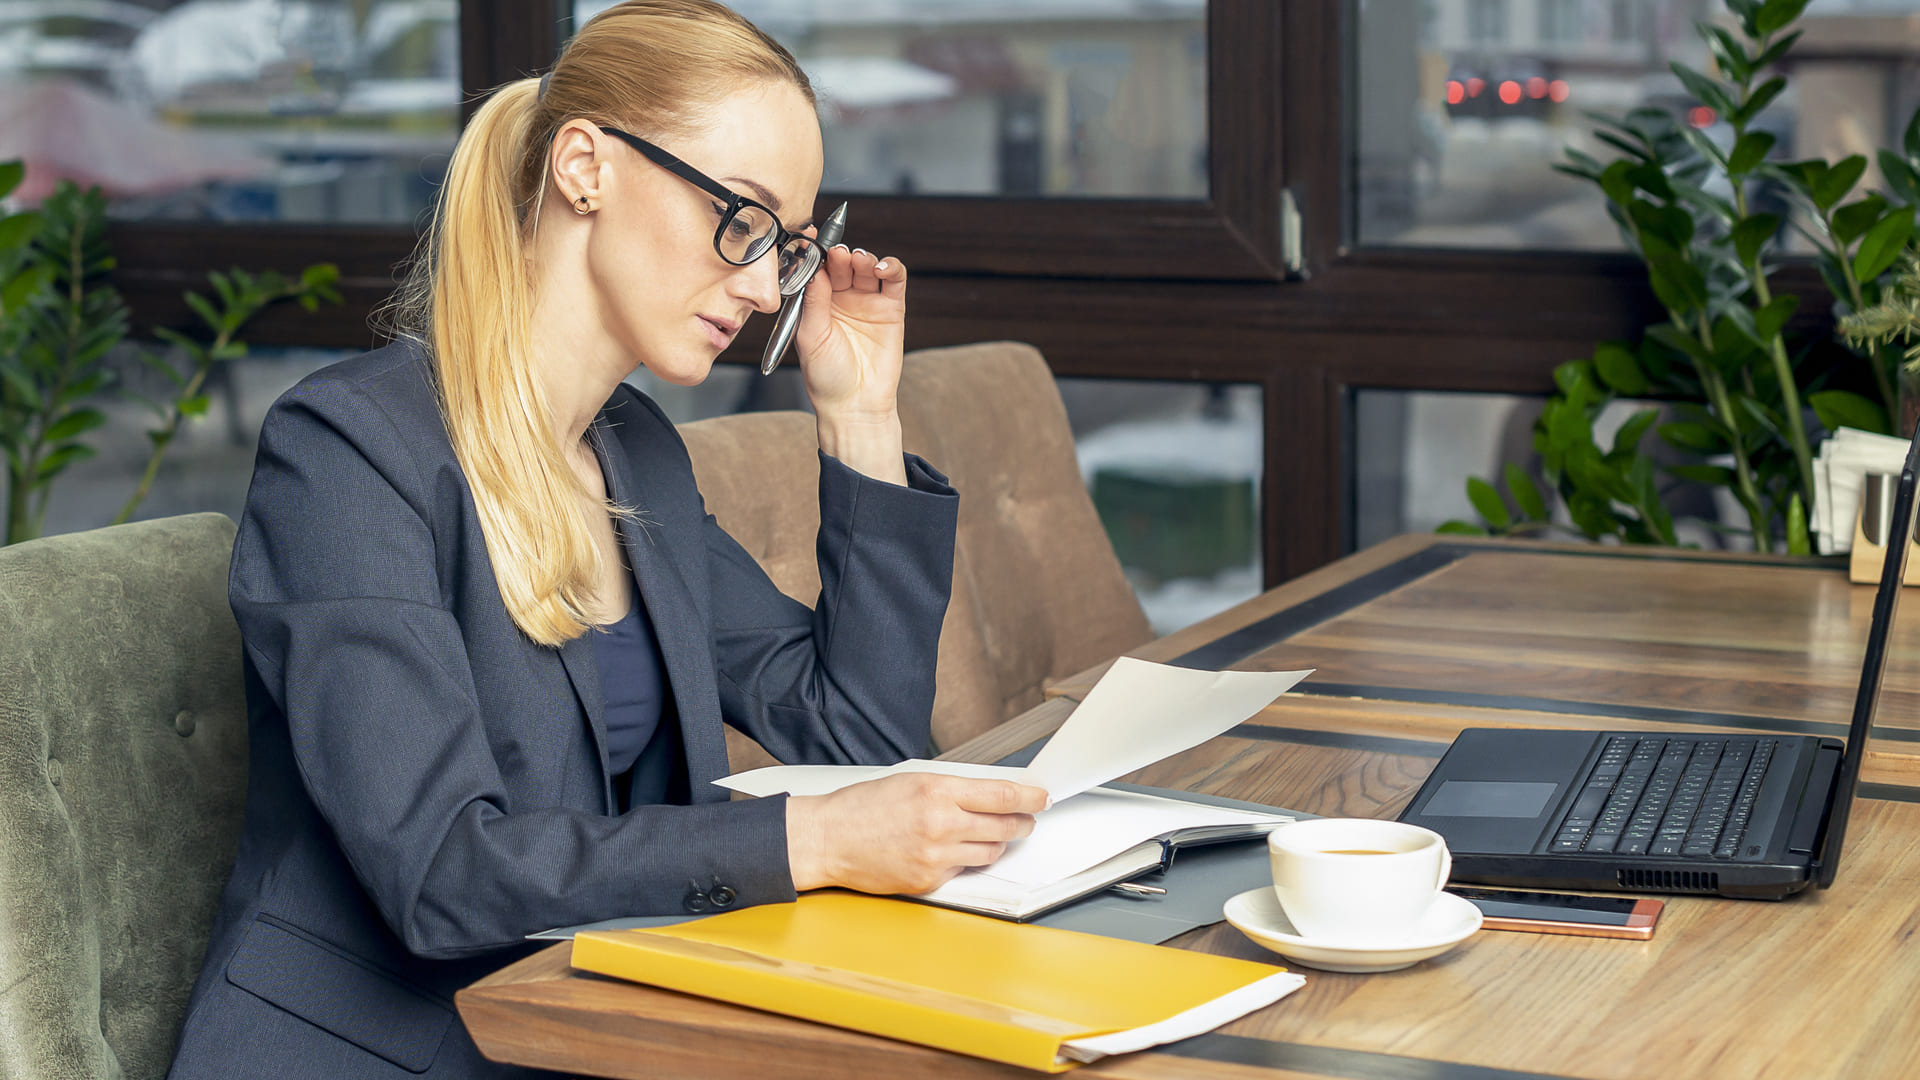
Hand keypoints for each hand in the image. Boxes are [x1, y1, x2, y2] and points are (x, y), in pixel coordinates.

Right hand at [786, 773, 1049, 894]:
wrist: (827, 839)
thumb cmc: (863, 807)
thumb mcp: (911, 781)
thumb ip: (951, 789)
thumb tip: (989, 795)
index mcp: (937, 791)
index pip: (1001, 796)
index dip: (1029, 798)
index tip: (1042, 797)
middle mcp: (941, 824)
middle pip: (1005, 826)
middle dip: (1021, 823)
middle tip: (1026, 819)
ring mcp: (936, 856)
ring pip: (990, 851)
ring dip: (995, 842)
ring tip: (985, 834)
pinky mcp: (928, 880)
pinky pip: (963, 870)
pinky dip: (962, 860)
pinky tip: (948, 850)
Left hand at [792, 245, 909, 481]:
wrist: (854, 405)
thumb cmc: (826, 377)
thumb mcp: (810, 336)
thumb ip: (813, 301)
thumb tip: (816, 269)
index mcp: (817, 302)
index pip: (818, 268)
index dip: (817, 254)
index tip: (814, 241)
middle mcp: (842, 298)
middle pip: (844, 264)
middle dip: (841, 255)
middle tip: (839, 254)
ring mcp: (867, 302)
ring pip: (868, 267)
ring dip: (865, 258)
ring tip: (860, 261)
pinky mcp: (892, 309)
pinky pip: (893, 280)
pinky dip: (890, 267)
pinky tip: (881, 267)